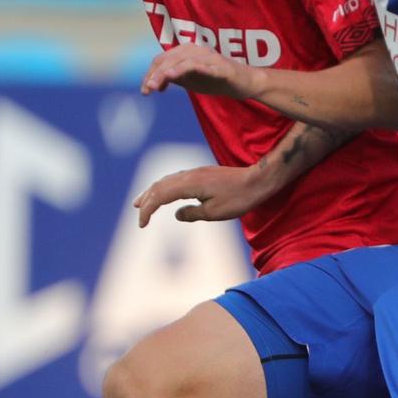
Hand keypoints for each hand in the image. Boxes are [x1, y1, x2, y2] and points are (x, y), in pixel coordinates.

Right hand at [134, 163, 283, 225]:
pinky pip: (176, 179)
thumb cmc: (239, 199)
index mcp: (189, 184)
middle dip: (146, 201)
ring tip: (142, 202)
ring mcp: (195, 172)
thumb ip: (193, 214)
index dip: (147, 210)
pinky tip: (165, 194)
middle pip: (159, 186)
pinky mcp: (201, 173)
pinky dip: (165, 188)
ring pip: (166, 181)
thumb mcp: (215, 212)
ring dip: (152, 192)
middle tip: (138, 215)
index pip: (159, 196)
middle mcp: (188, 175)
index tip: (142, 224)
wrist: (258, 180)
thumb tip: (176, 214)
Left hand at [141, 44, 262, 100]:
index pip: (162, 59)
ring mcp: (209, 57)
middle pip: (169, 59)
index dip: (151, 74)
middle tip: (148, 89)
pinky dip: (188, 69)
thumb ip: (174, 77)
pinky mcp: (221, 67)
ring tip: (156, 85)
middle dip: (155, 74)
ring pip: (183, 61)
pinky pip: (203, 66)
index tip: (145, 90)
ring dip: (168, 73)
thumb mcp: (190, 80)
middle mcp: (196, 49)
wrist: (244, 83)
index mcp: (186, 51)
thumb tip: (154, 81)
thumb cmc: (217, 79)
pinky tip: (176, 75)